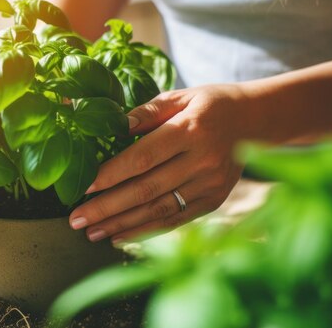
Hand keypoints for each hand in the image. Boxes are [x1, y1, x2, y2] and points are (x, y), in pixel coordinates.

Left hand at [69, 85, 249, 242]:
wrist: (255, 120)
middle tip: (76, 219)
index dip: (111, 174)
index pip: (143, 157)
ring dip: (122, 224)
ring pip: (160, 210)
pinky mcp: (215, 200)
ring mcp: (211, 184)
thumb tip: (112, 125)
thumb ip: (146, 112)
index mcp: (190, 130)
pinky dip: (147, 231)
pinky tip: (121, 236)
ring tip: (92, 232)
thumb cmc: (208, 104)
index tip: (83, 187)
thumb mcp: (179, 96)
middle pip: (147, 189)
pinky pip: (176, 219)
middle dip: (108, 207)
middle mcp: (202, 161)